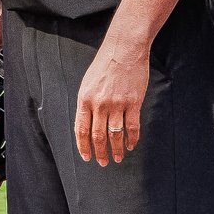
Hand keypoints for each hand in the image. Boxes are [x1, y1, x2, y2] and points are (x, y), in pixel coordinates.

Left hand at [74, 33, 148, 165]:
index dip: (83, 146)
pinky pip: (132, 127)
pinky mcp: (133, 102)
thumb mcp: (87, 84)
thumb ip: (86, 104)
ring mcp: (116, 104)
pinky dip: (132, 139)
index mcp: (84, 100)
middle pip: (98, 136)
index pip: (81, 130)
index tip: (87, 157)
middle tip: (103, 163)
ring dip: (116, 150)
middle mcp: (99, 104)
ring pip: (115, 135)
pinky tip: (130, 146)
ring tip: (118, 158)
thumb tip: (87, 124)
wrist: (123, 50)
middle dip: (99, 152)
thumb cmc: (104, 66)